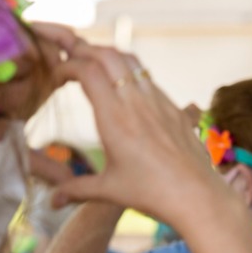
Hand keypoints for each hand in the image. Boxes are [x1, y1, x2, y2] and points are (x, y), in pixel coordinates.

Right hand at [31, 25, 226, 228]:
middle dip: (85, 50)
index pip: (87, 71)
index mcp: (115, 117)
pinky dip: (131, 73)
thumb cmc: (153, 193)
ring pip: (131, 61)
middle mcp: (137, 102)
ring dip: (109, 56)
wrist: (198, 196)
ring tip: (95, 65)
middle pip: (108, 55)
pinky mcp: (174, 108)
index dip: (67, 65)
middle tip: (71, 59)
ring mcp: (159, 101)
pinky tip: (125, 88)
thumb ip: (77, 190)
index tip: (57, 76)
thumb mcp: (109, 191)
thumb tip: (52, 202)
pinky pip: (149, 79)